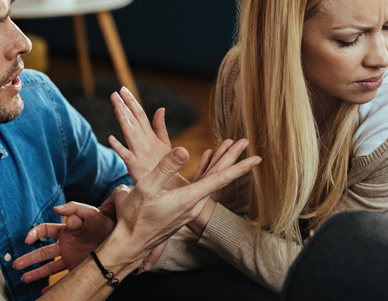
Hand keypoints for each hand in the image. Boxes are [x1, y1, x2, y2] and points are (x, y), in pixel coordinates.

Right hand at [13, 202, 115, 283]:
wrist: (124, 240)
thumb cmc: (107, 224)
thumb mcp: (92, 213)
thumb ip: (75, 209)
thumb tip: (57, 209)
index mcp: (67, 230)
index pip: (46, 231)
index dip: (36, 233)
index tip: (28, 238)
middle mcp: (66, 244)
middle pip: (43, 252)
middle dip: (29, 258)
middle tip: (17, 264)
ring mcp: (71, 257)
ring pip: (49, 267)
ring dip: (36, 272)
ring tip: (23, 278)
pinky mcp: (78, 268)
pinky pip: (63, 279)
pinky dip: (53, 286)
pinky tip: (44, 293)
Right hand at [107, 141, 260, 267]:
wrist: (130, 243)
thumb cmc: (136, 216)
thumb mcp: (146, 187)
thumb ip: (165, 167)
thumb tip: (185, 150)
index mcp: (188, 198)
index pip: (219, 179)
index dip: (239, 167)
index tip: (256, 159)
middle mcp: (194, 205)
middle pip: (219, 178)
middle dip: (234, 159)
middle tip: (248, 144)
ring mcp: (189, 209)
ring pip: (211, 183)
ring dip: (222, 165)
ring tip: (230, 148)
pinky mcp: (183, 211)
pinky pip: (201, 188)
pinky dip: (207, 173)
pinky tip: (206, 166)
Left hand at [108, 87, 171, 182]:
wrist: (169, 187)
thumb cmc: (165, 165)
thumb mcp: (165, 143)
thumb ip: (159, 126)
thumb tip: (160, 108)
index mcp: (150, 135)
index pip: (140, 114)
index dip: (131, 101)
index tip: (122, 89)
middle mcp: (145, 141)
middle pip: (134, 120)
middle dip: (124, 106)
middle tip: (115, 93)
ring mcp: (140, 153)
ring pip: (130, 133)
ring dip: (123, 120)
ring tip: (116, 107)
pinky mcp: (135, 166)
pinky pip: (125, 155)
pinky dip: (119, 147)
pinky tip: (110, 138)